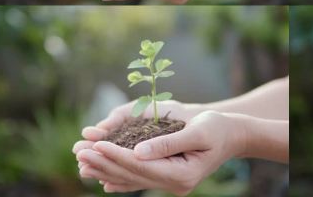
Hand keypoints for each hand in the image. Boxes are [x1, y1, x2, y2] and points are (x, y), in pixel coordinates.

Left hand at [74, 110, 246, 194]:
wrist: (233, 135)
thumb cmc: (218, 128)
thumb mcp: (198, 130)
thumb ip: (168, 142)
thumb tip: (138, 152)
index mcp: (181, 174)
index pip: (141, 165)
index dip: (117, 155)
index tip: (96, 145)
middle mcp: (174, 183)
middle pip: (132, 174)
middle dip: (104, 162)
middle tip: (79, 151)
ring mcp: (170, 183)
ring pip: (132, 178)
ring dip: (106, 169)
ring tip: (82, 162)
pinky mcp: (167, 177)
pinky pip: (139, 179)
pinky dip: (120, 177)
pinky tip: (102, 177)